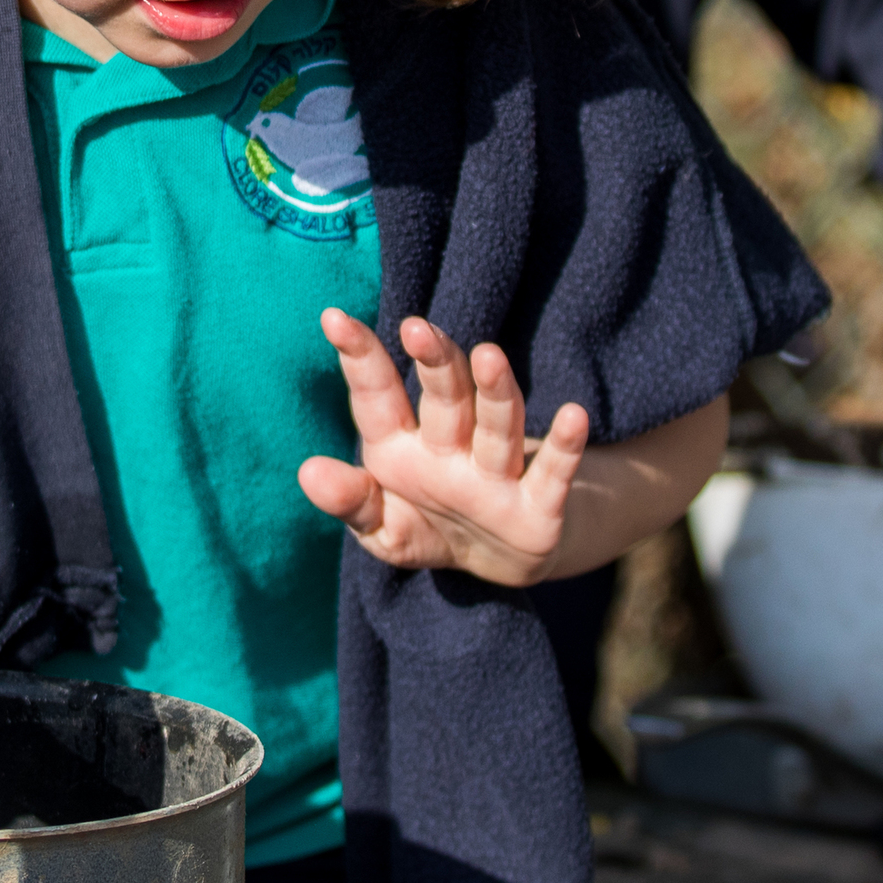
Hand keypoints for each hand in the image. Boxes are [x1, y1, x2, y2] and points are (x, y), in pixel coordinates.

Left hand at [298, 311, 590, 588]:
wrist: (499, 564)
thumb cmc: (430, 527)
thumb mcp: (383, 528)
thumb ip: (351, 502)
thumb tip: (308, 473)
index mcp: (402, 446)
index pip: (377, 397)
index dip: (359, 358)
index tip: (334, 318)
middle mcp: (451, 448)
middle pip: (443, 397)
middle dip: (433, 363)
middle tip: (417, 327)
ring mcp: (497, 474)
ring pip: (496, 425)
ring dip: (494, 392)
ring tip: (488, 356)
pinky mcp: (539, 507)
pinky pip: (552, 473)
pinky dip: (563, 448)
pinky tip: (574, 416)